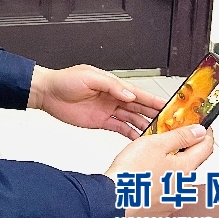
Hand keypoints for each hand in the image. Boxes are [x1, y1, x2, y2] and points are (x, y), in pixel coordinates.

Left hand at [28, 65, 165, 138]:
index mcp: (112, 85)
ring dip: (146, 126)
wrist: (47, 93)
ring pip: (132, 118)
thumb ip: (111, 86)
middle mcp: (113, 97)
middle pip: (139, 107)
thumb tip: (129, 94)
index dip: (154, 100)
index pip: (138, 93)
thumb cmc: (64, 80)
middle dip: (156, 115)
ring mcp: (108, 110)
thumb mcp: (89, 77)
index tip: (170, 106)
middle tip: (171, 124)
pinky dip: (131, 134)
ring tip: (160, 134)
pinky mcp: (101, 121)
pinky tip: (141, 140)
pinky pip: (120, 128)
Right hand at [104, 124, 214, 216]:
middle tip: (167, 141)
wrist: (115, 200)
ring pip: (179, 177)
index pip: (206, 147)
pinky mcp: (164, 208)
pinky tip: (147, 178)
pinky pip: (168, 191)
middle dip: (183, 150)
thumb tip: (199, 131)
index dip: (204, 133)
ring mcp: (175, 199)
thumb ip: (180, 136)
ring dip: (171, 168)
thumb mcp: (155, 144)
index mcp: (187, 168)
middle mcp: (186, 186)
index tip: (199, 127)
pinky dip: (162, 183)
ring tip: (151, 161)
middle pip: (192, 162)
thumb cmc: (131, 173)